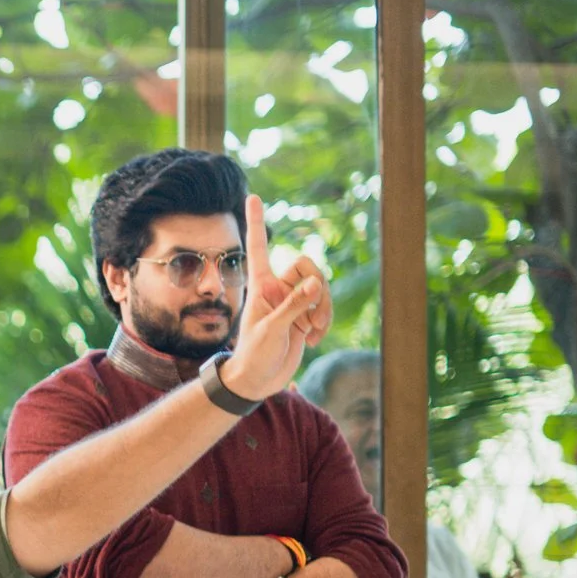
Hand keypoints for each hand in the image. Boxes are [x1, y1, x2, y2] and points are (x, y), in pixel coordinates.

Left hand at [221, 196, 328, 401]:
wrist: (257, 381)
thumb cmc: (254, 355)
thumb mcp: (271, 330)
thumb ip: (294, 306)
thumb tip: (316, 285)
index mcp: (260, 285)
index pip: (259, 247)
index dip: (257, 222)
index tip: (252, 196)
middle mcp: (277, 288)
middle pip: (306, 266)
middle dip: (317, 288)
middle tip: (311, 317)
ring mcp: (292, 301)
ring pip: (320, 287)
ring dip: (323, 309)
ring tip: (312, 333)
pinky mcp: (305, 315)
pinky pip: (324, 306)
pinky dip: (324, 321)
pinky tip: (314, 339)